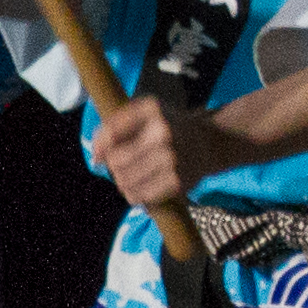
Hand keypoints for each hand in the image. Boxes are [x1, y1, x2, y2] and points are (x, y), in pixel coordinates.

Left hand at [95, 94, 246, 207]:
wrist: (211, 142)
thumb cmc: (171, 126)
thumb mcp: (147, 112)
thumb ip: (116, 125)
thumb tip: (96, 157)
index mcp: (152, 110)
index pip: (112, 132)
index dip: (100, 147)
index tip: (100, 156)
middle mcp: (163, 133)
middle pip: (116, 160)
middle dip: (114, 166)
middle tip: (124, 165)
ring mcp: (172, 159)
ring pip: (124, 181)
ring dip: (123, 181)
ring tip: (134, 176)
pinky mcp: (177, 182)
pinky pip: (139, 196)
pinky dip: (135, 194)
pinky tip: (143, 186)